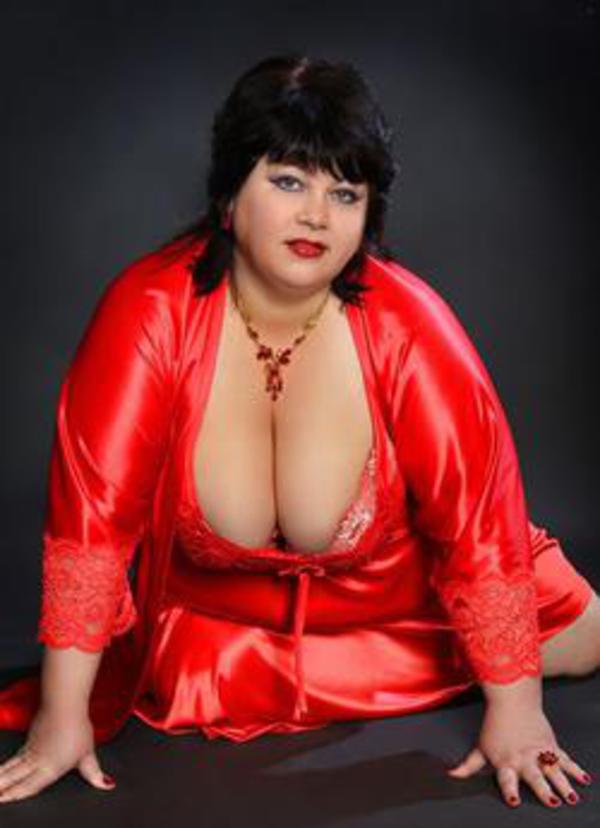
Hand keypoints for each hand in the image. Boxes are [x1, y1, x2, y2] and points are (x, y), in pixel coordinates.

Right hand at [0, 706, 115, 803]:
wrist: (64, 705)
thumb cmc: (76, 728)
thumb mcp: (87, 754)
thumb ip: (93, 772)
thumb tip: (105, 784)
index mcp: (50, 770)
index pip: (29, 788)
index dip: (15, 796)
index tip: (3, 801)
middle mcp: (37, 762)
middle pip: (15, 778)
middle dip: (3, 787)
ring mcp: (31, 749)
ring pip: (13, 767)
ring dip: (2, 776)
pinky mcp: (30, 738)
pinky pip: (16, 755)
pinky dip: (8, 763)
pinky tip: (5, 766)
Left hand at [446, 704, 592, 807]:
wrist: (512, 701)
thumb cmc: (495, 726)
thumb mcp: (481, 748)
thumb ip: (469, 766)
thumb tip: (451, 775)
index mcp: (506, 762)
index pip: (507, 779)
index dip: (510, 789)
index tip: (514, 800)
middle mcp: (523, 758)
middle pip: (533, 776)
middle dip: (542, 788)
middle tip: (551, 800)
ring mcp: (538, 752)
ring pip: (553, 770)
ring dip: (563, 784)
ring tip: (570, 796)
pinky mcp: (551, 745)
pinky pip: (565, 760)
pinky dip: (575, 769)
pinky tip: (584, 779)